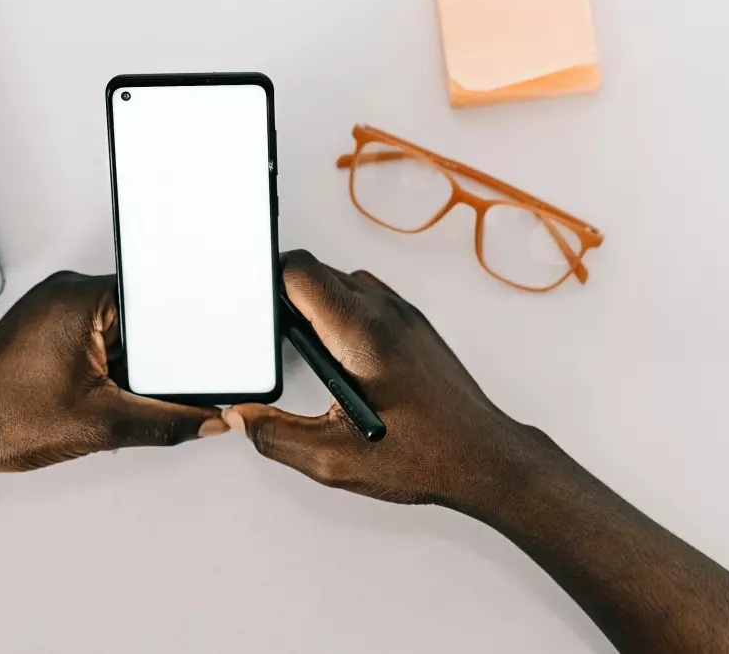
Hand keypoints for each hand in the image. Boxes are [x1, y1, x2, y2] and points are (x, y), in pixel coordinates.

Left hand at [0, 271, 227, 476]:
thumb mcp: (102, 424)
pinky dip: (104, 364)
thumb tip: (206, 419)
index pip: (154, 296)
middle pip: (139, 315)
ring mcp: (54, 305)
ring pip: (119, 329)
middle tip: (130, 389)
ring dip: (123, 363)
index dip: (178, 330)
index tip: (195, 354)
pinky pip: (96, 335)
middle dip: (148, 356)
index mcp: (78, 297)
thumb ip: (166, 422)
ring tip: (97, 392)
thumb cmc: (4, 419)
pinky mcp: (47, 323)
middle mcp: (65, 290)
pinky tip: (87, 391)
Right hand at [229, 250, 533, 508]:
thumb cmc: (428, 456)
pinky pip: (364, 295)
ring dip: (315, 302)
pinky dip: (340, 311)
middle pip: (317, 270)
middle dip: (285, 297)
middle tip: (272, 338)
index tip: (253, 307)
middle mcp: (384, 312)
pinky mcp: (413, 323)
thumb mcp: (334, 458)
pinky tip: (338, 353)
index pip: (301, 271)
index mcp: (361, 333)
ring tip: (306, 347)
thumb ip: (276, 436)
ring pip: (341, 279)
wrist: (487, 458)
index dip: (267, 282)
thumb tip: (241, 417)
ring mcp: (403, 313)